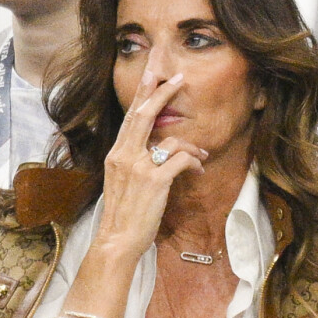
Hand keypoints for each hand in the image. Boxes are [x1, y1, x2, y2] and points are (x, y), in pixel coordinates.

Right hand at [95, 69, 206, 258]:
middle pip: (145, 115)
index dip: (142, 94)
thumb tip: (155, 147)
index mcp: (116, 154)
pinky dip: (194, 162)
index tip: (151, 76)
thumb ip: (133, 160)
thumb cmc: (123, 213)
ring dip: (192, 146)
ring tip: (201, 155)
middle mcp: (124, 155)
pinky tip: (198, 169)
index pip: (130, 117)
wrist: (117, 240)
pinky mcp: (155, 181)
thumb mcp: (121, 180)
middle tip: (178, 77)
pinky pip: (182, 160)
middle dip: (162, 92)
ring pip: (171, 140)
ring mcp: (139, 167)